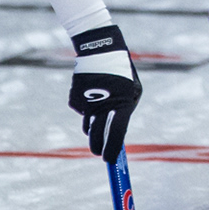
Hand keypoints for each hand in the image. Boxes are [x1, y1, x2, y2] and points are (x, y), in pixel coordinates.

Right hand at [68, 23, 141, 162]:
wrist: (99, 50)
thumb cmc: (122, 71)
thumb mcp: (133, 90)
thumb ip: (127, 111)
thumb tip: (119, 133)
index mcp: (122, 106)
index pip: (117, 136)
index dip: (112, 151)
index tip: (109, 160)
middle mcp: (103, 107)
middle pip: (97, 138)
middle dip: (98, 148)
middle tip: (99, 151)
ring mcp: (87, 104)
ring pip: (88, 126)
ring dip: (93, 128)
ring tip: (99, 112)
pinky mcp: (75, 99)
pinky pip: (81, 112)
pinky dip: (86, 109)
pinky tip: (92, 95)